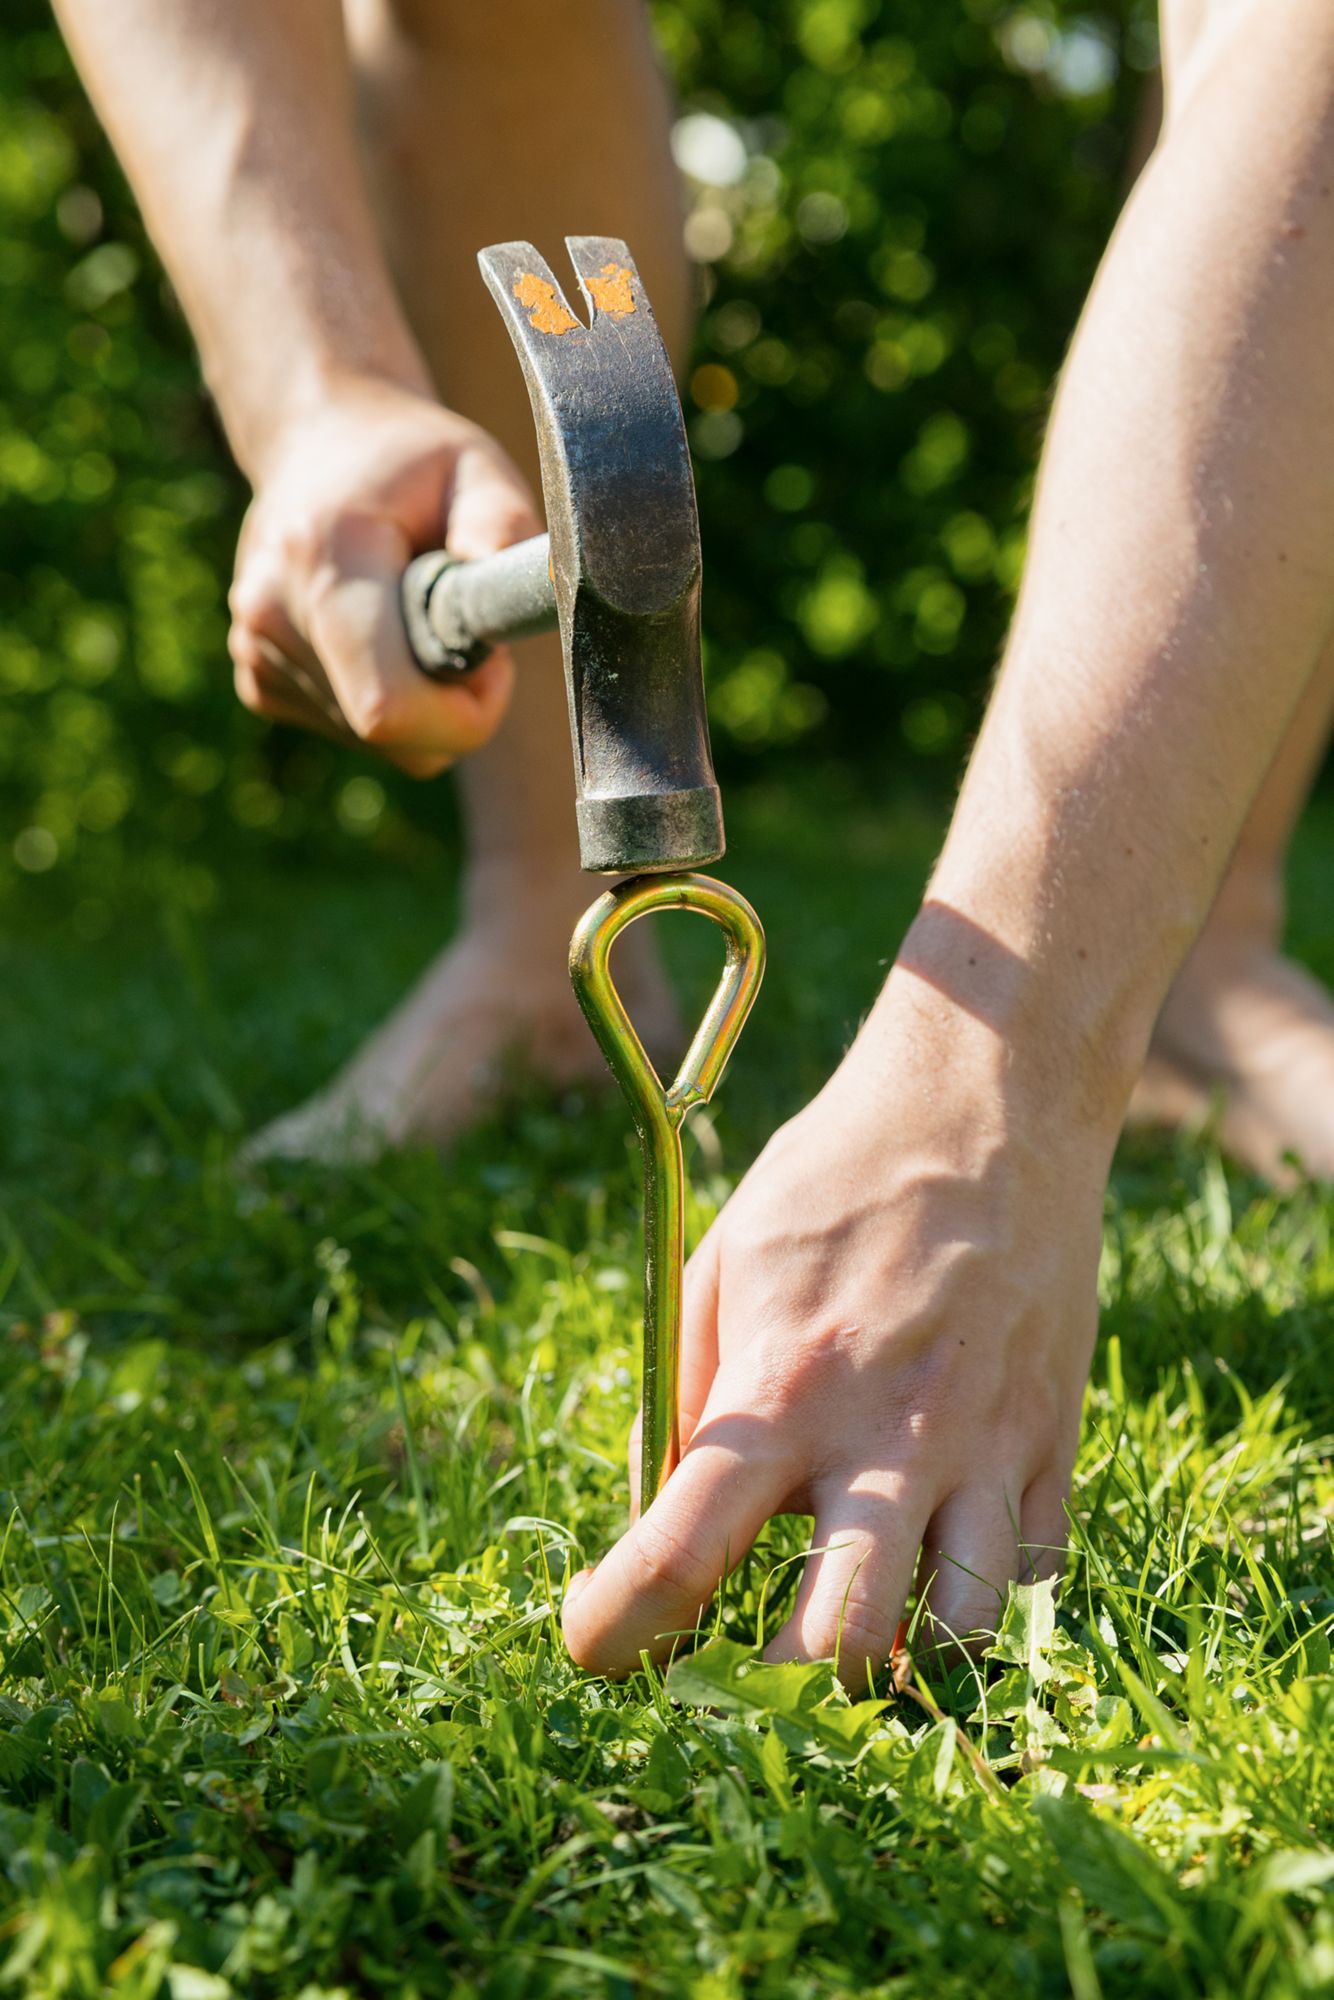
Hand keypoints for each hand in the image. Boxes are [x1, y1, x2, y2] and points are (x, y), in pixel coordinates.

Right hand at [228, 377, 538, 774]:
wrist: (318, 443)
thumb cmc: (411, 460)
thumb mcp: (476, 467)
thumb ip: (504, 525)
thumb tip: (515, 592)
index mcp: (327, 557)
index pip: (389, 707)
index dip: (462, 714)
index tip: (492, 661)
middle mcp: (275, 613)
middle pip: (389, 735)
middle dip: (452, 707)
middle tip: (464, 629)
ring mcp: (256, 653)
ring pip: (375, 741)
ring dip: (421, 700)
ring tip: (414, 616)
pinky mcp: (257, 680)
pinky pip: (350, 731)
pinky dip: (386, 698)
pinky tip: (379, 633)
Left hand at [562, 977, 1110, 1687]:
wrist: (988, 1101)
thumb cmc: (834, 1176)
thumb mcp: (721, 1260)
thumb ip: (685, 1391)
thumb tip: (658, 1504)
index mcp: (782, 1387)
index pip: (677, 1555)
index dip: (615, 1629)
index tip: (592, 1647)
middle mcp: (886, 1437)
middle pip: (831, 1647)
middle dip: (769, 1696)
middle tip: (733, 1674)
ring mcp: (983, 1446)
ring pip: (955, 1638)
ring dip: (896, 1661)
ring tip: (852, 1628)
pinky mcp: (1053, 1439)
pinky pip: (1029, 1575)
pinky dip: (978, 1594)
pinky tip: (936, 1557)